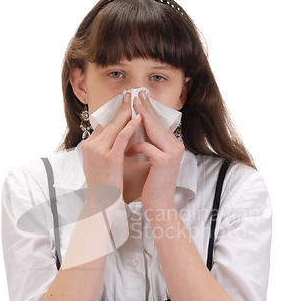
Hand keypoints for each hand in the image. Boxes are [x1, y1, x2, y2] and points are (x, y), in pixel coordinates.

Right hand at [81, 93, 141, 191]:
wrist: (101, 203)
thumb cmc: (104, 187)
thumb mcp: (100, 165)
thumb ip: (104, 150)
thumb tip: (115, 140)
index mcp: (88, 146)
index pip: (103, 124)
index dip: (115, 113)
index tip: (125, 103)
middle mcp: (91, 146)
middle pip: (108, 122)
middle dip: (121, 108)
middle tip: (131, 95)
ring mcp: (99, 151)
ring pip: (115, 126)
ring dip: (127, 112)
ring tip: (137, 101)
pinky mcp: (110, 158)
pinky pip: (122, 137)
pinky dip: (131, 126)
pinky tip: (139, 118)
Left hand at [125, 91, 184, 210]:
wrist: (159, 204)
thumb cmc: (152, 184)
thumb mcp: (152, 160)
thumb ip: (149, 145)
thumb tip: (135, 128)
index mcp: (174, 145)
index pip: (159, 124)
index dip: (148, 110)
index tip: (138, 99)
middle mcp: (176, 146)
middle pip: (156, 123)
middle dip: (143, 108)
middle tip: (133, 95)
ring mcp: (172, 153)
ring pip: (152, 131)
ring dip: (137, 121)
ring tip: (127, 111)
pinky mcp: (164, 161)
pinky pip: (146, 147)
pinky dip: (133, 148)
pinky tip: (125, 152)